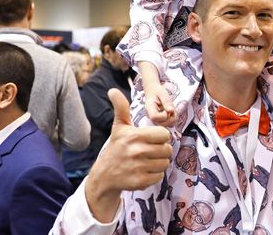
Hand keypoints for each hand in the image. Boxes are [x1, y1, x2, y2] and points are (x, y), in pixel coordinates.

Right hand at [85, 88, 171, 221]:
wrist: (105, 175)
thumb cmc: (117, 147)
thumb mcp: (119, 127)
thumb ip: (121, 108)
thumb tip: (112, 90)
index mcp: (135, 136)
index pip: (164, 134)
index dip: (160, 137)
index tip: (151, 139)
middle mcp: (137, 151)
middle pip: (167, 149)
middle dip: (161, 150)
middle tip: (149, 151)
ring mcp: (139, 168)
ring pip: (165, 163)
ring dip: (158, 163)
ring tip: (147, 161)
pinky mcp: (141, 182)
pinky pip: (160, 176)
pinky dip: (154, 175)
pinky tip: (144, 171)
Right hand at [144, 81, 176, 126]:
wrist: (153, 91)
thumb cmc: (157, 91)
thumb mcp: (163, 93)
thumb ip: (167, 102)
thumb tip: (171, 111)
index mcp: (149, 108)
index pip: (155, 117)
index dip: (164, 115)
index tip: (167, 109)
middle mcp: (151, 116)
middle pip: (161, 124)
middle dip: (170, 117)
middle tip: (171, 108)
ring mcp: (155, 120)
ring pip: (166, 125)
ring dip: (172, 118)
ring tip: (171, 109)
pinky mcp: (160, 121)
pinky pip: (168, 124)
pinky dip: (172, 118)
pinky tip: (171, 112)